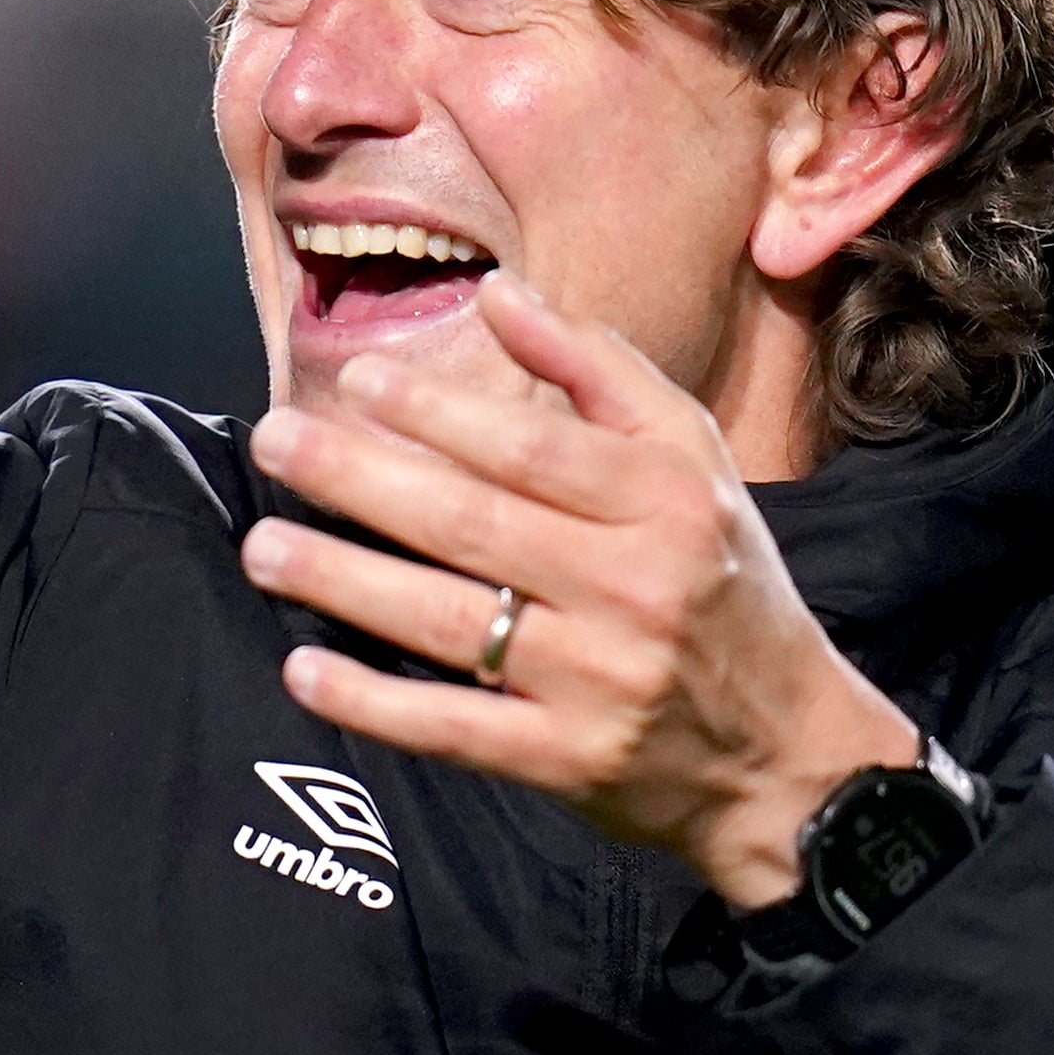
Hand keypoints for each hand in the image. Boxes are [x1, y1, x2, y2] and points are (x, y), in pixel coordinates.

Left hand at [237, 273, 919, 909]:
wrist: (790, 755)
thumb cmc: (724, 581)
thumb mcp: (693, 460)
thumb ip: (598, 369)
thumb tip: (496, 292)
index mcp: (668, 504)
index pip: (533, 449)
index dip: (439, 411)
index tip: (357, 381)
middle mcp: (635, 588)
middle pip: (473, 525)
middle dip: (361, 480)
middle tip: (274, 442)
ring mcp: (599, 682)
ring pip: (450, 623)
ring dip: (344, 582)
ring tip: (263, 548)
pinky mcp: (567, 763)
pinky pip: (453, 728)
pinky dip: (374, 702)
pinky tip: (304, 670)